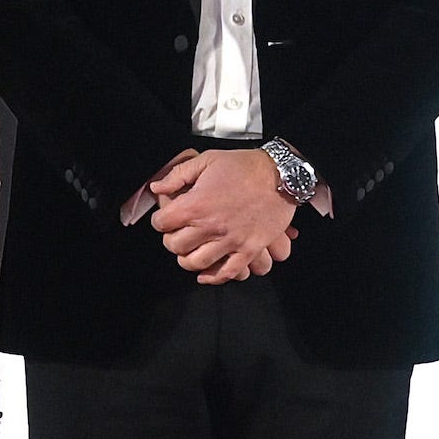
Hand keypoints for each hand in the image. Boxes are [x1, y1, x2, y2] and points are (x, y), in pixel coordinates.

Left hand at [149, 148, 295, 283]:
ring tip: (189, 251)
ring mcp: (231, 241)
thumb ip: (177, 175)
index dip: (160, 220)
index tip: (164, 219)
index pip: (162, 223)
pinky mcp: (249, 249)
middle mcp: (211, 226)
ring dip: (187, 259)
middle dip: (171, 240)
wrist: (281, 175)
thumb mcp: (206, 160)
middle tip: (176, 234)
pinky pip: (226, 272)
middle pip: (175, 246)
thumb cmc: (244, 166)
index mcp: (196, 205)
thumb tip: (157, 187)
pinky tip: (205, 274)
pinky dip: (212, 277)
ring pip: (196, 263)